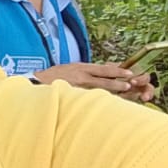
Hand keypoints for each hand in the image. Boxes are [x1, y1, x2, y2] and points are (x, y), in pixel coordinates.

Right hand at [38, 63, 155, 101]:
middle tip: (134, 81)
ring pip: (99, 85)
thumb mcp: (68, 70)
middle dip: (120, 78)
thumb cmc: (51, 79)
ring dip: (114, 86)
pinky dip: (99, 97)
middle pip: (104, 75)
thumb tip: (98, 75)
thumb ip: (83, 73)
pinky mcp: (72, 92)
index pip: (103, 68)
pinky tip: (107, 99)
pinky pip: (88, 95)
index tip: (130, 72)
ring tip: (127, 87)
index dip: (117, 70)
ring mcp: (76, 84)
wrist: (33, 82)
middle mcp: (80, 73)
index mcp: (80, 67)